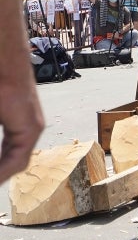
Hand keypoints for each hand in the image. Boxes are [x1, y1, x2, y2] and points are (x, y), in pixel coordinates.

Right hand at [0, 69, 43, 184]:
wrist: (5, 65)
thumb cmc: (0, 85)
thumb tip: (2, 146)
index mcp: (17, 123)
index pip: (7, 155)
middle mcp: (28, 127)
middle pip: (12, 162)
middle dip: (1, 174)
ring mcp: (32, 128)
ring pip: (15, 163)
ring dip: (1, 174)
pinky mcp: (31, 128)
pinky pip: (18, 159)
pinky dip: (3, 170)